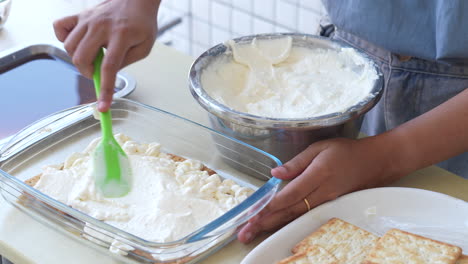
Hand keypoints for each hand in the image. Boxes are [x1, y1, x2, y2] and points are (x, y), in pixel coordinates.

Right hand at [53, 0, 159, 111]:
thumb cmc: (142, 24)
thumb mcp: (144, 47)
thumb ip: (126, 62)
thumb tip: (107, 75)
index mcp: (122, 36)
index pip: (109, 68)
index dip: (105, 90)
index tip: (103, 107)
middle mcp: (101, 26)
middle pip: (82, 58)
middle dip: (88, 73)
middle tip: (98, 72)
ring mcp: (88, 19)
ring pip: (69, 47)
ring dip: (78, 59)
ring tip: (92, 56)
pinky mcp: (80, 14)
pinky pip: (59, 28)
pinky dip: (64, 39)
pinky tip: (78, 43)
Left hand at [238, 136, 403, 242]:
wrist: (376, 163)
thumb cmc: (346, 151)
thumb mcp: (319, 148)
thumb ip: (296, 163)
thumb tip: (275, 174)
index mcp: (318, 175)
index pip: (289, 195)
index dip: (270, 207)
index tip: (252, 215)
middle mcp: (322, 193)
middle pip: (289, 211)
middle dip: (265, 223)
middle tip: (244, 233)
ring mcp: (326, 202)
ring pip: (295, 217)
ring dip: (273, 225)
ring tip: (254, 232)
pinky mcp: (329, 206)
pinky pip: (304, 215)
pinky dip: (287, 221)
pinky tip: (275, 226)